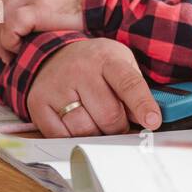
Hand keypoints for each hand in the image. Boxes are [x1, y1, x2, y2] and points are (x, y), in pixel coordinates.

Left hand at [0, 0, 91, 61]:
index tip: (7, 43)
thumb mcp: (63, 3)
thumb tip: (32, 31)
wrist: (107, 3)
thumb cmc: (90, 10)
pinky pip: (11, 26)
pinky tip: (20, 50)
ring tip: (13, 55)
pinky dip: (10, 41)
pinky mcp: (37, 9)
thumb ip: (45, 10)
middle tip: (7, 54)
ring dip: (1, 41)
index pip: (0, 2)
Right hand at [26, 38, 160, 136]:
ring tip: (94, 119)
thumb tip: (148, 121)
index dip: (142, 105)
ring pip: (84, 130)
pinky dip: (72, 137)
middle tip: (115, 121)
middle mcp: (79, 70)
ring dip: (95, 133)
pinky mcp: (38, 103)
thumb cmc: (95, 65)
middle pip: (108, 115)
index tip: (152, 122)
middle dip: (117, 126)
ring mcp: (56, 86)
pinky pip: (61, 136)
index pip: (128, 84)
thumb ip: (136, 90)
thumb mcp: (121, 64)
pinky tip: (75, 124)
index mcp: (106, 58)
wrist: (54, 54)